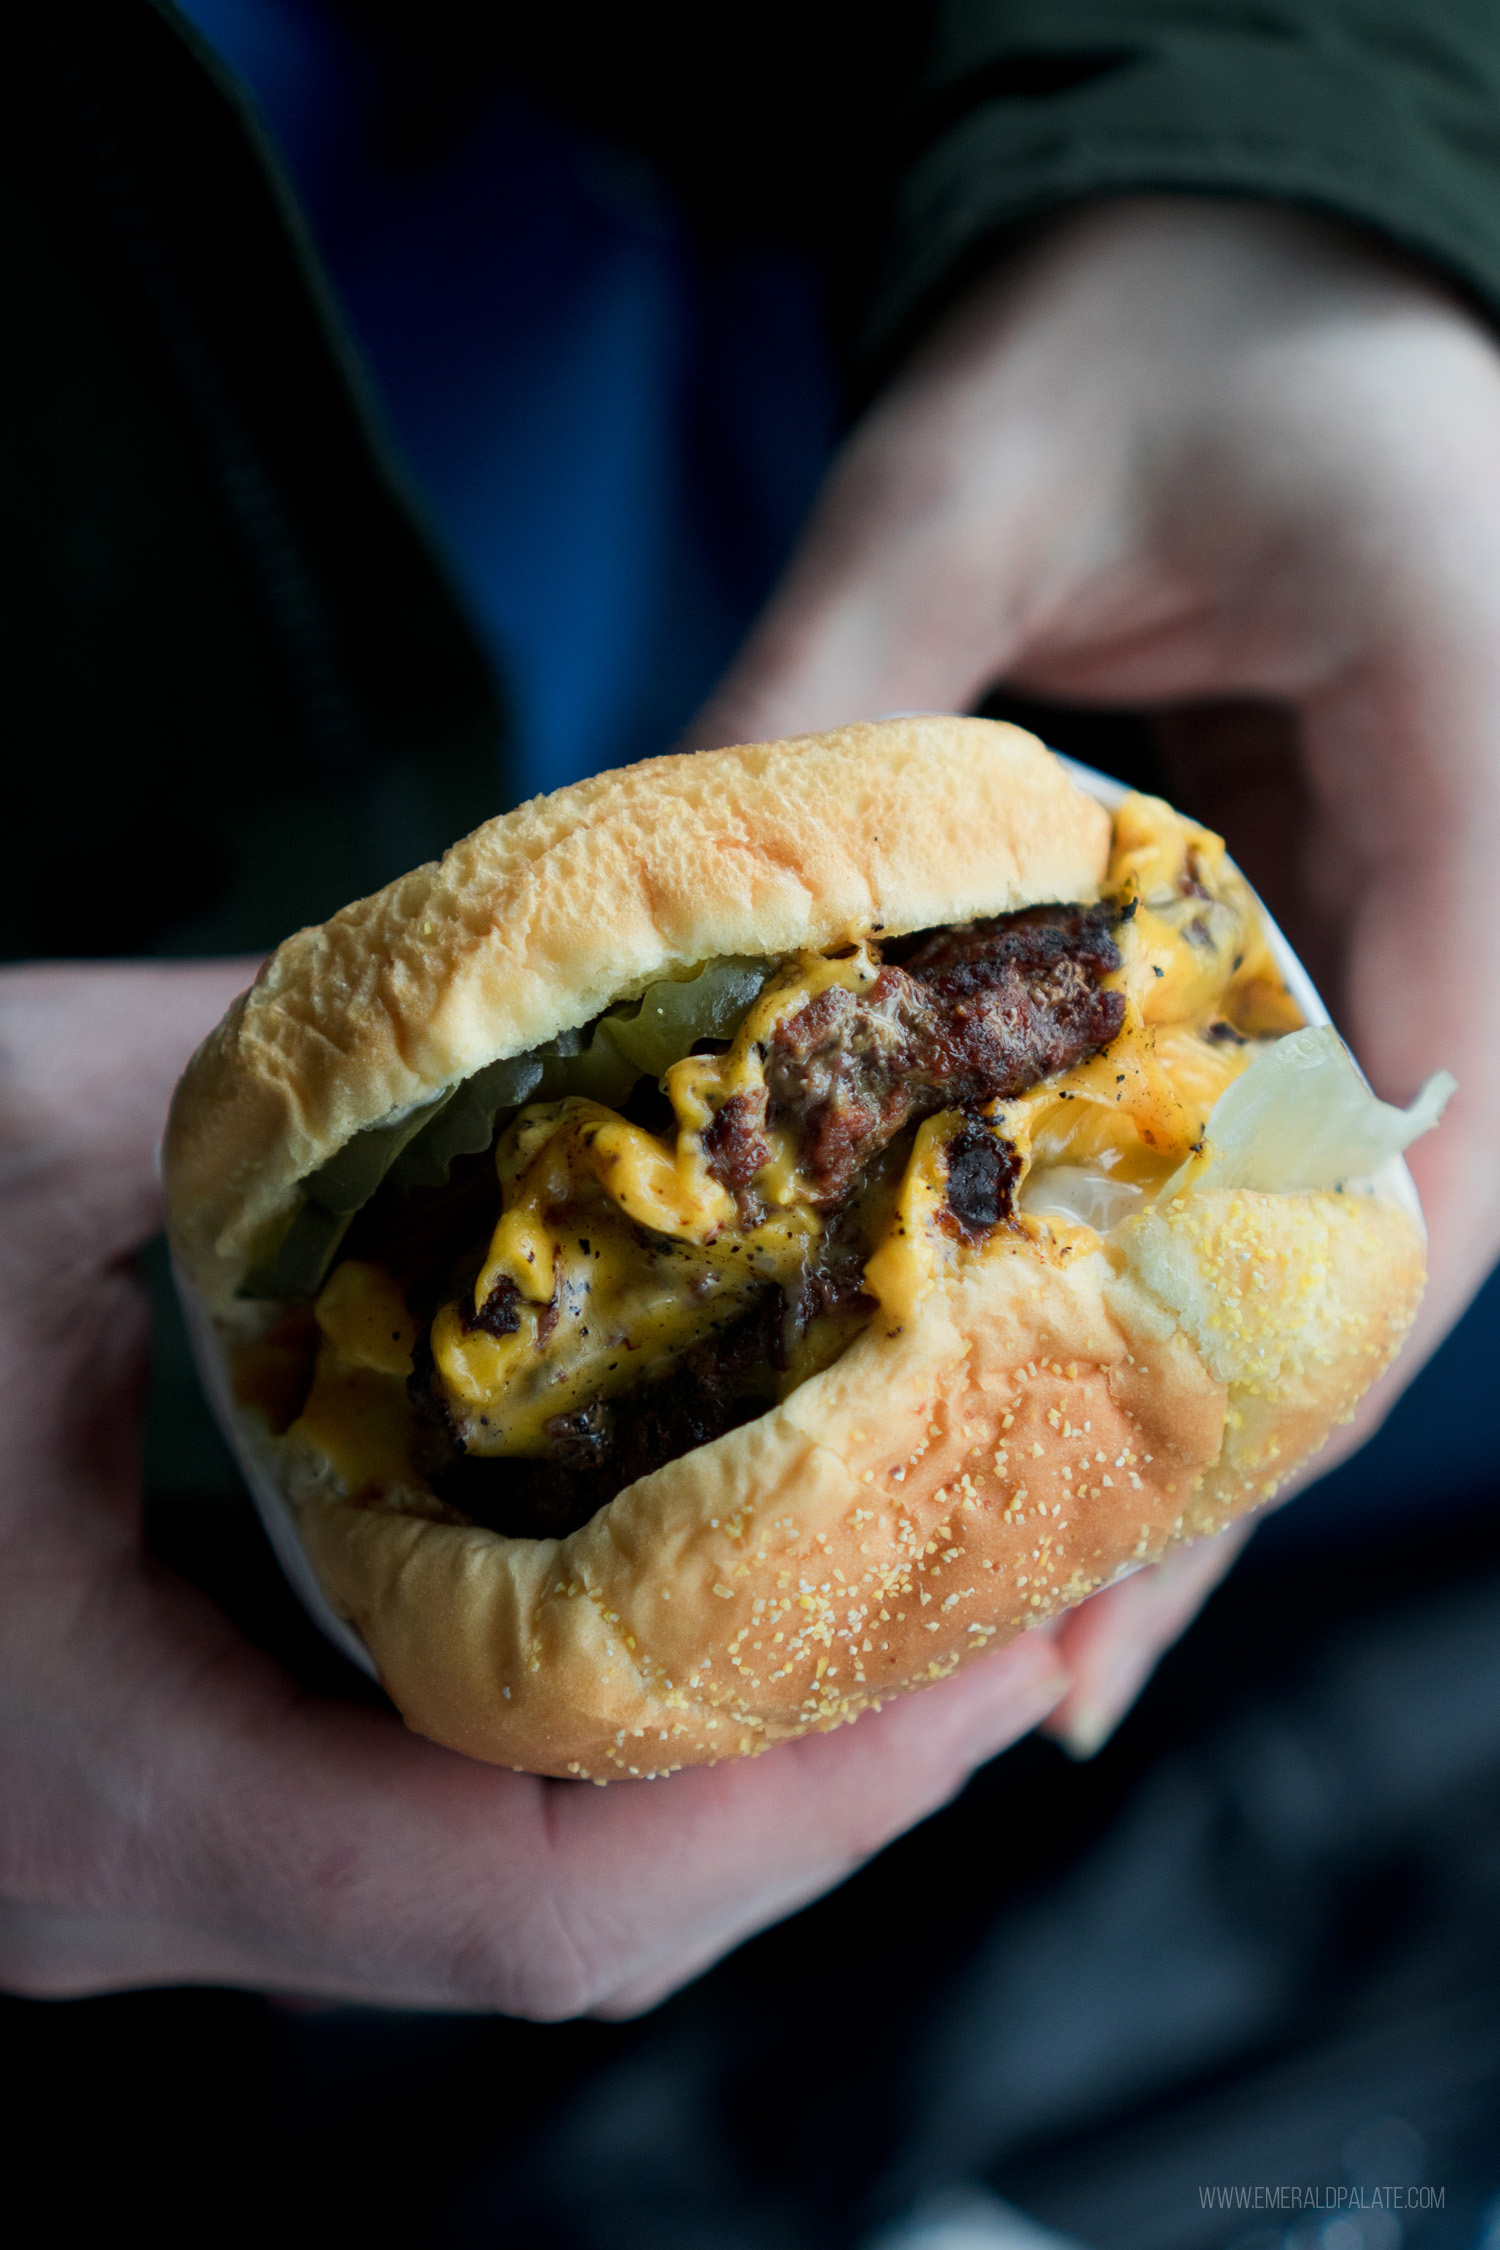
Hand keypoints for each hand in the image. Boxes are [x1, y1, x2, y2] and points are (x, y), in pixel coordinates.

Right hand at [0, 962, 1068, 2007]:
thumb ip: (239, 1077)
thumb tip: (473, 997)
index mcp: (103, 1778)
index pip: (538, 1910)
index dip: (809, 1801)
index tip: (996, 1643)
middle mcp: (131, 1880)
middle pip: (572, 1931)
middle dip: (832, 1784)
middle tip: (1028, 1596)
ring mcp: (139, 1858)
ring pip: (509, 1892)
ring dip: (736, 1761)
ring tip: (915, 1581)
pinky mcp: (144, 1794)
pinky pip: (428, 1818)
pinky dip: (599, 1725)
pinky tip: (694, 1581)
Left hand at [695, 196, 1499, 1749]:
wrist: (1267, 244)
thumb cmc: (1163, 311)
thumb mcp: (969, 470)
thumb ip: (822, 697)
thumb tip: (619, 946)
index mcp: (1482, 740)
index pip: (1438, 1118)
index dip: (1271, 1358)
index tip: (1101, 1534)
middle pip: (1399, 1231)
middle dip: (1223, 1447)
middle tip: (1048, 1661)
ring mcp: (1450, 917)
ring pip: (1354, 1219)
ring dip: (1203, 1400)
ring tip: (1044, 1600)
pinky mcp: (1365, 931)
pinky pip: (1304, 1142)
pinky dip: (1181, 1272)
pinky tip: (1060, 1391)